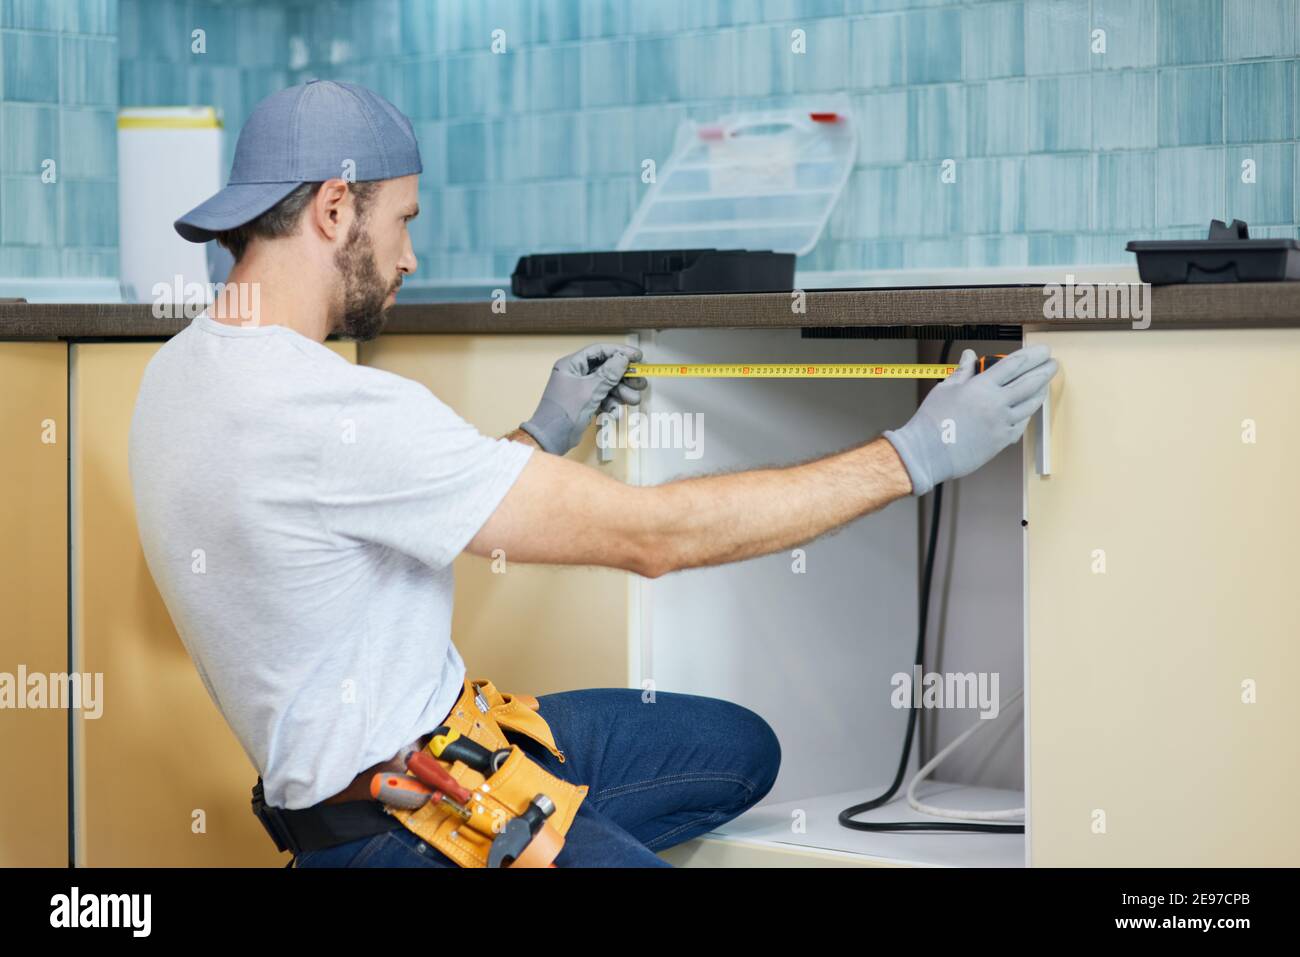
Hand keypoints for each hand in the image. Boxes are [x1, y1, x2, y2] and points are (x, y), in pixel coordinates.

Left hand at [519, 343, 647, 455]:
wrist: (551, 439)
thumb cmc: (564, 412)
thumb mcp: (589, 390)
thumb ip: (608, 374)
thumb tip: (622, 358)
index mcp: (572, 365)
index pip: (599, 351)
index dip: (619, 352)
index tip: (638, 357)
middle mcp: (576, 374)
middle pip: (606, 369)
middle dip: (624, 377)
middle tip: (640, 382)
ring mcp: (581, 389)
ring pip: (607, 385)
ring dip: (621, 393)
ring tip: (632, 400)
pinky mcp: (585, 403)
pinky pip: (603, 398)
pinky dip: (611, 404)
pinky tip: (614, 413)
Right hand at [883, 345, 1057, 496]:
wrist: (928, 452)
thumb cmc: (932, 421)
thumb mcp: (945, 389)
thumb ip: (963, 371)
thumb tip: (969, 355)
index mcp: (982, 387)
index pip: (1014, 365)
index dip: (1032, 355)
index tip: (1042, 351)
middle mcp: (996, 403)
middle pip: (1029, 382)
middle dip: (1044, 370)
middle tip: (1053, 363)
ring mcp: (1002, 423)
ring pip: (1030, 404)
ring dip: (1041, 391)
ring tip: (1045, 383)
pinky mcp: (1001, 441)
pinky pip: (1022, 423)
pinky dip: (1028, 413)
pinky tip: (1029, 408)